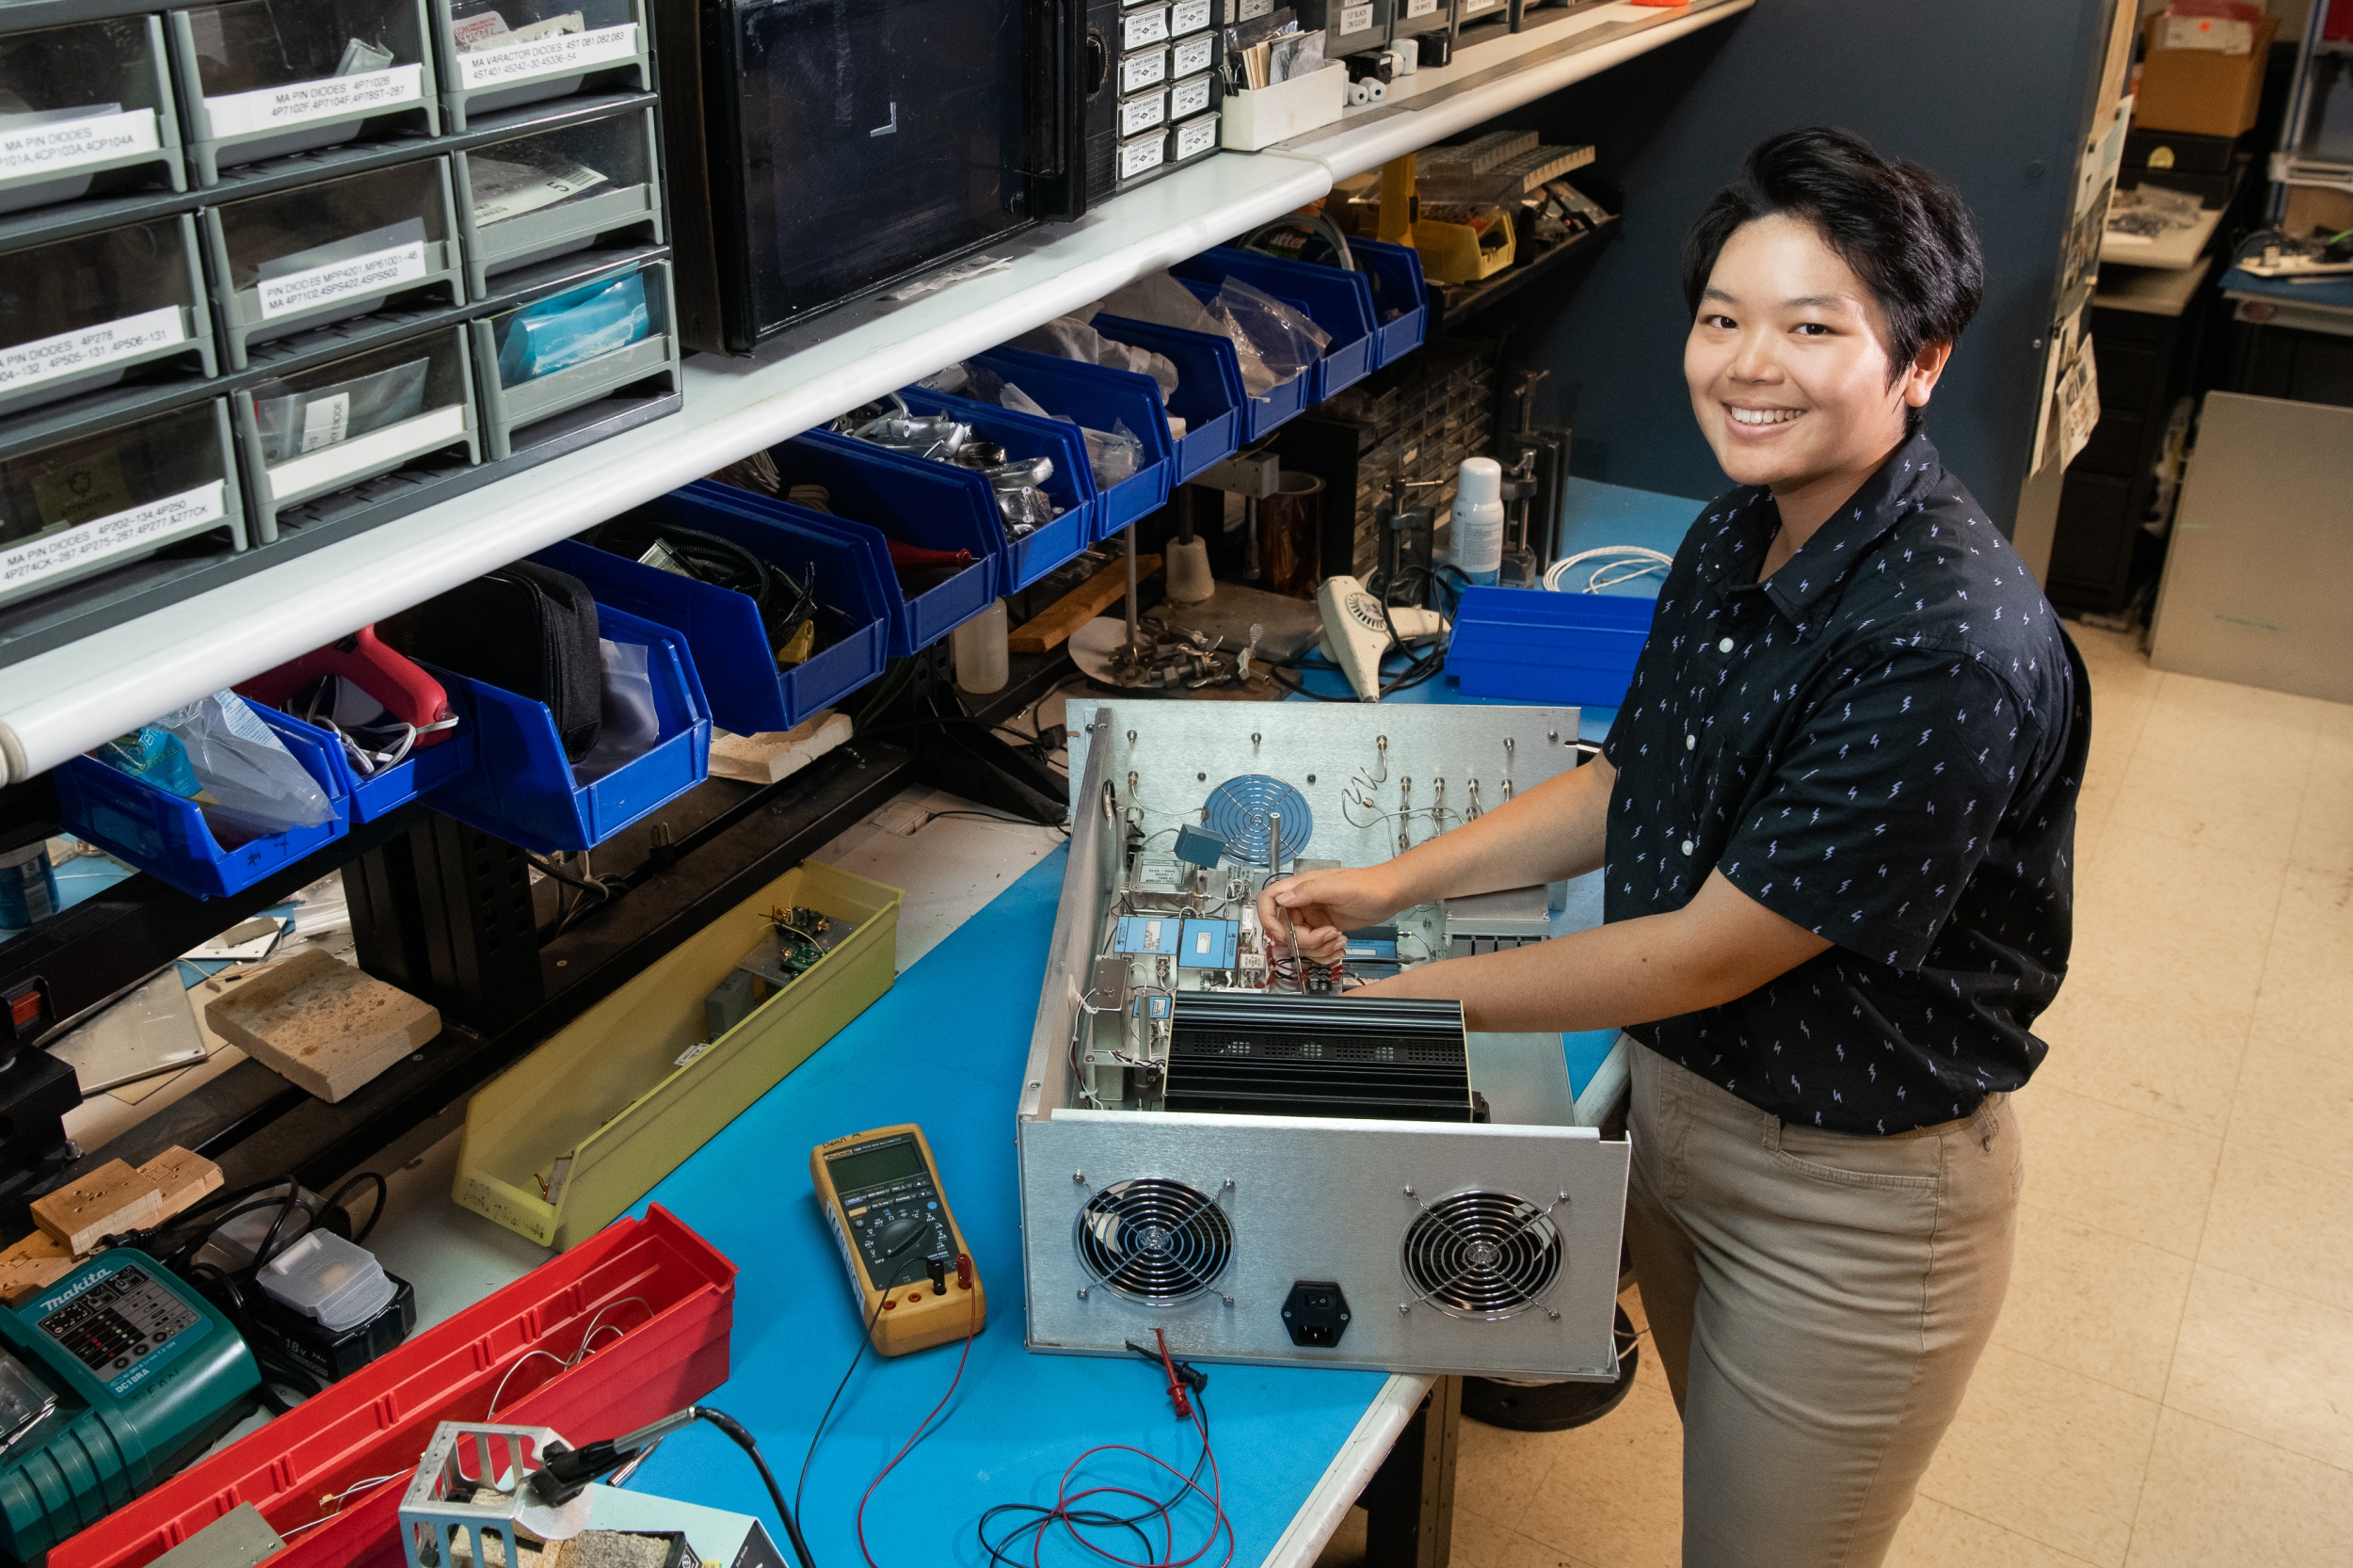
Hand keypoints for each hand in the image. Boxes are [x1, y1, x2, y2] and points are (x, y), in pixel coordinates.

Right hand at [1257, 866, 1400, 966]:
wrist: (1389, 895)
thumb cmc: (1367, 885)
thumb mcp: (1337, 887)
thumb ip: (1308, 891)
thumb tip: (1281, 899)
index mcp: (1300, 888)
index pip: (1268, 899)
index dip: (1267, 918)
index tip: (1281, 933)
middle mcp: (1302, 903)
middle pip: (1285, 929)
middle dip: (1305, 940)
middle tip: (1328, 935)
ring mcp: (1312, 918)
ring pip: (1300, 943)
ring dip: (1318, 948)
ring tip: (1339, 939)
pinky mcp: (1323, 930)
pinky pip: (1314, 948)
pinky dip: (1325, 953)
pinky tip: (1340, 945)